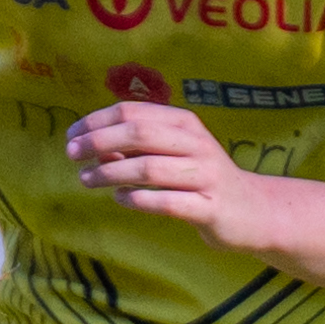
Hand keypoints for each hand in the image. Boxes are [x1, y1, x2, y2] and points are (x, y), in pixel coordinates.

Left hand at [63, 101, 264, 251]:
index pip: (133, 112)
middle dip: (98, 142)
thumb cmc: (202, 179)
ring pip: (149, 168)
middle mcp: (197, 144)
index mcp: (184, 123)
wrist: (253, 211)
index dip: (96, 122)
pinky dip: (137, 200)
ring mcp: (205, 175)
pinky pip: (167, 202)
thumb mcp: (173, 154)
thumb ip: (137, 149)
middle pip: (139, 134)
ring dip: (110, 172)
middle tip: (71, 155)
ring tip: (86, 180)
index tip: (71, 136)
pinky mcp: (210, 207)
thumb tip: (93, 146)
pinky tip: (119, 199)